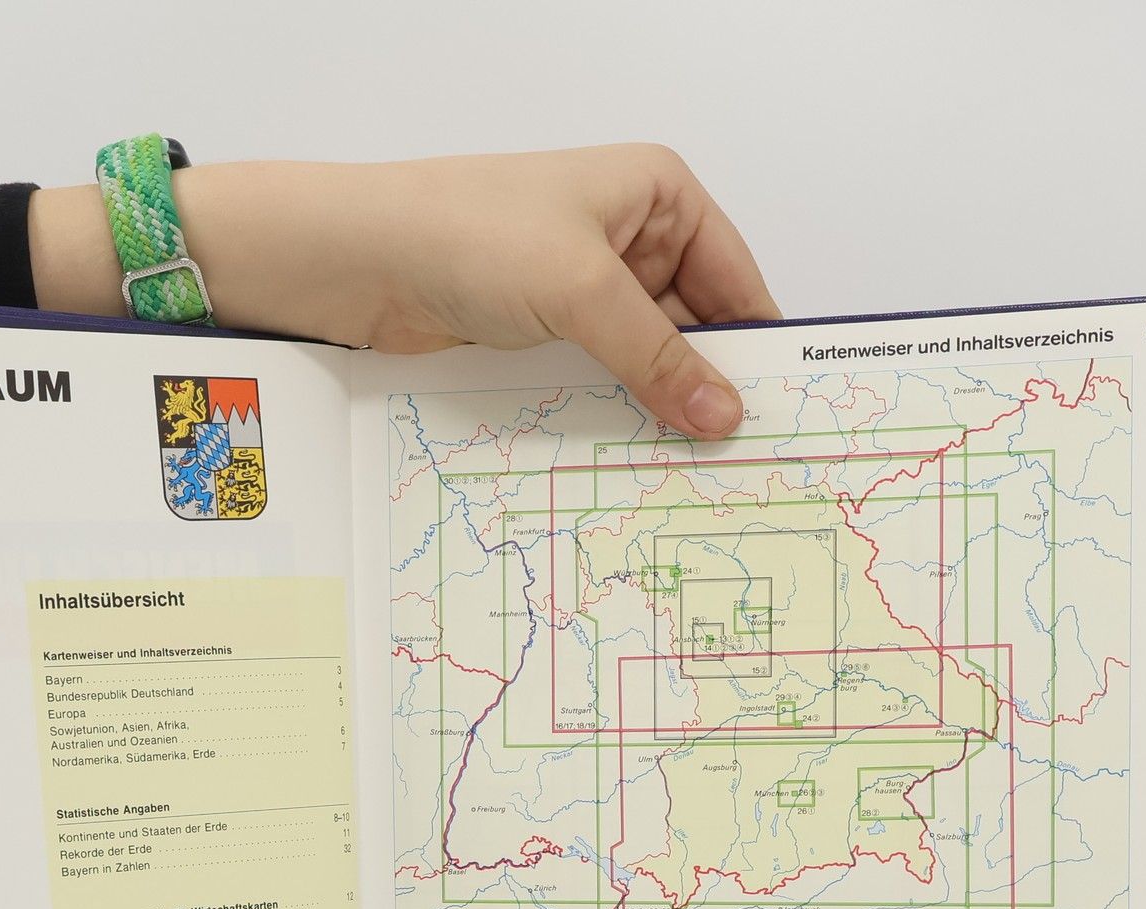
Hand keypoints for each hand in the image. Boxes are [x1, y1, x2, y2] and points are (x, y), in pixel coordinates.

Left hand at [27, 146, 778, 437]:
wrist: (360, 262)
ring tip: (697, 477)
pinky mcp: (543, 333)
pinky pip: (600, 380)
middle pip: (696, 326)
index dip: (759, 348)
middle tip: (744, 464)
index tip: (785, 416)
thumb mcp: (582, 293)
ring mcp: (583, 288)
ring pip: (646, 361)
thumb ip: (657, 357)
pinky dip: (617, 415)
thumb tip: (721, 412)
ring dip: (661, 411)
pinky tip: (637, 462)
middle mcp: (627, 237)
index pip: (735, 279)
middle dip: (711, 389)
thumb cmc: (465, 235)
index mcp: (656, 195)